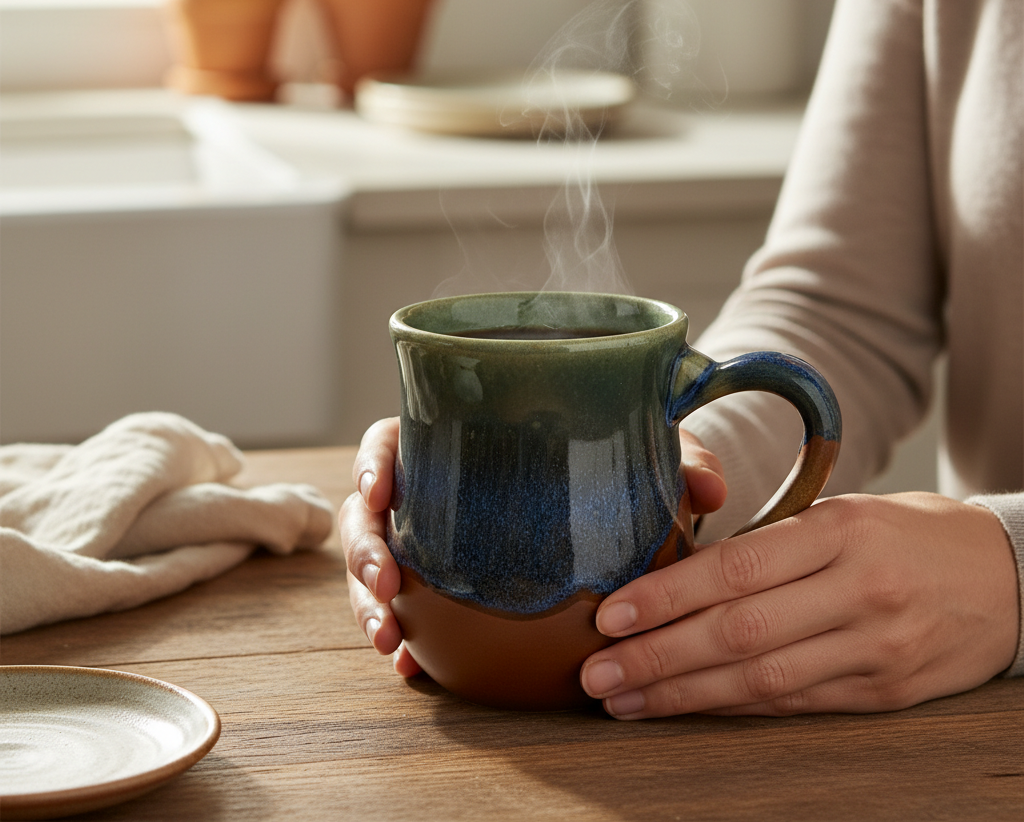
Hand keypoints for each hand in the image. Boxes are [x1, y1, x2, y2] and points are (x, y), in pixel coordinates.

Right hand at [339, 418, 728, 678]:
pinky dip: (407, 641)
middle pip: (371, 513)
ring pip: (379, 566)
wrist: (613, 502)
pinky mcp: (444, 587)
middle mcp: (434, 492)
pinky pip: (411, 611)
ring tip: (390, 642)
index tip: (382, 487)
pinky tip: (413, 668)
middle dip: (364, 549)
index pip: (396, 440)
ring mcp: (433, 542)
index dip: (375, 462)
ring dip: (370, 604)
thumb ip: (679, 459)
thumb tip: (710, 488)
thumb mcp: (640, 452)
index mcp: (457, 444)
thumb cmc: (609, 463)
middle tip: (383, 582)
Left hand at [579, 491, 1018, 717]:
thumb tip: (684, 576)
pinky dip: (732, 707)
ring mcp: (874, 648)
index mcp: (839, 531)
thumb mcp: (842, 514)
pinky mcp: (884, 693)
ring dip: (683, 694)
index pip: (736, 568)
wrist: (1005, 577)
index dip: (667, 596)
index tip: (612, 614)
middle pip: (739, 632)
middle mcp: (857, 591)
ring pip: (760, 679)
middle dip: (658, 656)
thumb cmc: (905, 534)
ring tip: (624, 699)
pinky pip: (794, 704)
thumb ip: (772, 544)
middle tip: (597, 671)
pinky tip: (687, 707)